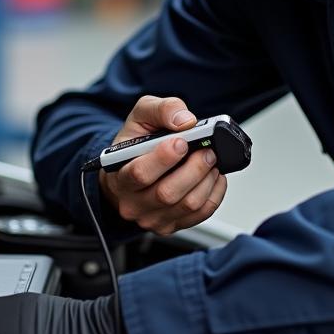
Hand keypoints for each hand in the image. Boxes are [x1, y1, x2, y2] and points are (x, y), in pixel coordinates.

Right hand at [100, 95, 226, 235]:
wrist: (128, 170)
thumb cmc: (134, 145)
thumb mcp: (141, 116)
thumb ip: (161, 109)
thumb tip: (185, 121)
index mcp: (119, 175)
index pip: (140, 174)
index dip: (164, 158)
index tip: (181, 142)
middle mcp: (133, 202)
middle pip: (168, 193)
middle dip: (194, 169)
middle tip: (207, 151)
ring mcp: (152, 217)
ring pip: (188, 205)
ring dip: (207, 180)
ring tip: (210, 161)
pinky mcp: (171, 224)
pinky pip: (201, 213)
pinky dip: (214, 193)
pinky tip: (212, 177)